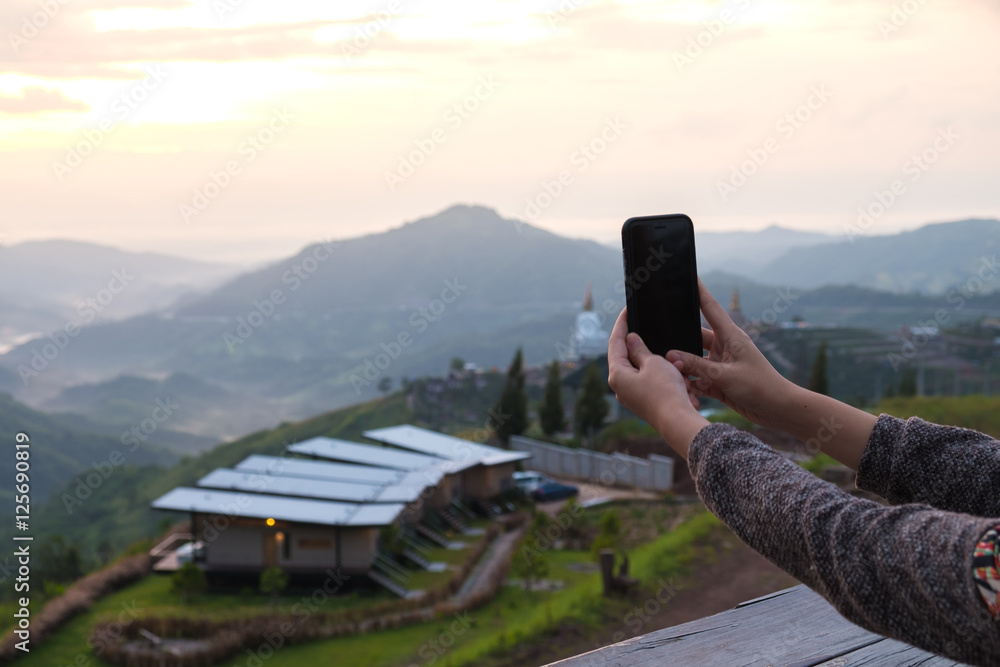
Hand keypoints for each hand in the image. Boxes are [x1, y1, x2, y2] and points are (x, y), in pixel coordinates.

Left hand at [607, 308, 708, 457]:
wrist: (678, 422)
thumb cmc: (665, 392)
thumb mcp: (654, 363)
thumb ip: (640, 349)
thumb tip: (630, 339)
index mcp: (616, 374)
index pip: (615, 342)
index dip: (621, 324)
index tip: (627, 310)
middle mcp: (620, 386)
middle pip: (627, 356)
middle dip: (644, 345)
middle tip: (651, 331)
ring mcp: (631, 395)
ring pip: (643, 369)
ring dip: (658, 362)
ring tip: (673, 361)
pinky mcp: (644, 402)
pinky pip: (652, 382)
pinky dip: (664, 375)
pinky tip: (677, 374)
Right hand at [665, 279, 790, 428]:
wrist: (778, 410)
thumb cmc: (759, 386)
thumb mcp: (724, 375)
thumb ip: (696, 365)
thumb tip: (671, 356)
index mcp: (730, 336)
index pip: (709, 307)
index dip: (699, 290)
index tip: (688, 275)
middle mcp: (724, 346)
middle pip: (694, 337)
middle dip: (680, 342)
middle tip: (662, 345)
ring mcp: (721, 363)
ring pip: (693, 361)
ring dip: (685, 369)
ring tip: (674, 374)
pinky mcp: (719, 380)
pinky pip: (698, 378)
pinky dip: (692, 384)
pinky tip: (689, 392)